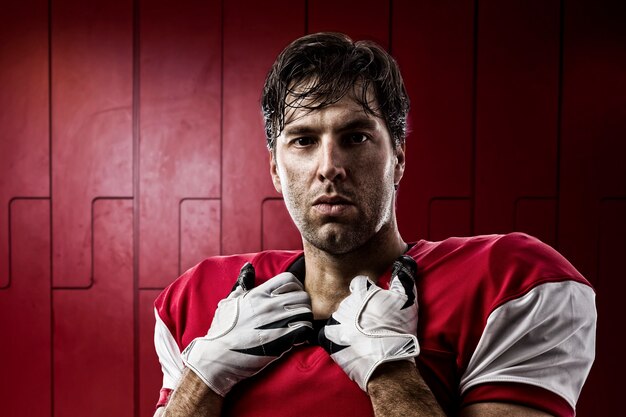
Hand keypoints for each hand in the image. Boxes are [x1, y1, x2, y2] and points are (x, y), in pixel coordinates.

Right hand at [181, 262, 312, 395]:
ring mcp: (275, 322)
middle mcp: (269, 305)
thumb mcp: (229, 302)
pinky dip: (305, 333)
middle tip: (297, 314)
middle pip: (302, 295)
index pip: (289, 279)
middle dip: (303, 304)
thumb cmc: (221, 330)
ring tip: (298, 326)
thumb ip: (242, 283)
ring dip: (305, 319)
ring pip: (306, 312)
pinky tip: (297, 338)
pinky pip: (305, 329)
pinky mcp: (281, 340)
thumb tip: (247, 267)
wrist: (217, 358)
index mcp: (258, 294)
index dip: (295, 286)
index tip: (291, 297)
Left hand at [319, 255, 419, 390]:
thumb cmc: (398, 330)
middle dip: (359, 310)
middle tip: (372, 324)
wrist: (387, 364)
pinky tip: (348, 343)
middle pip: (350, 301)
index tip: (376, 304)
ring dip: (348, 324)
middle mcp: (344, 302)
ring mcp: (334, 320)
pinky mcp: (327, 338)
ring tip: (362, 337)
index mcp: (361, 291)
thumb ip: (404, 276)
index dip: (369, 293)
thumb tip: (404, 260)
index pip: (361, 283)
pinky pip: (326, 333)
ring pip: (339, 316)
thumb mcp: (407, 300)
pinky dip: (335, 338)